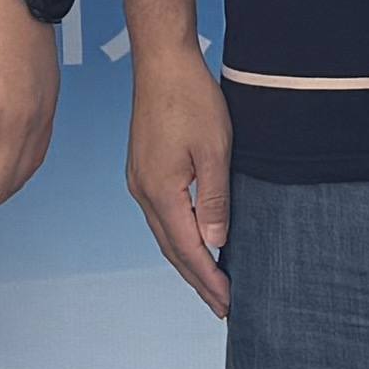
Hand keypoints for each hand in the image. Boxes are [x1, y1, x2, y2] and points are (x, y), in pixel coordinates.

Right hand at [122, 52, 233, 314]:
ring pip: (164, 234)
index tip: (228, 302)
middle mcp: (143, 191)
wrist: (162, 63)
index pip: (187, 248)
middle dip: (197, 279)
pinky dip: (178, 237)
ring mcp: (139, 181)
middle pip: (171, 249)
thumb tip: (215, 241)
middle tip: (222, 305)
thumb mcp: (215, 149)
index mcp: (160, 190)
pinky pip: (161, 217)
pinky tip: (193, 241)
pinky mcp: (143, 170)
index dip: (208, 278)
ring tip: (210, 282)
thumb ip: (214, 198)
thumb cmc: (191, 99)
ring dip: (187, 260)